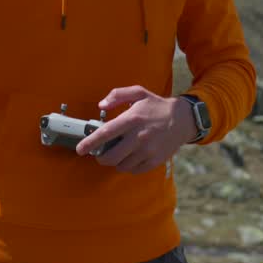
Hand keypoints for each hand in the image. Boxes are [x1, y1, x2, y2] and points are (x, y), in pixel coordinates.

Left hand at [76, 85, 195, 173]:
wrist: (183, 119)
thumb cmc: (156, 105)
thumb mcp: (138, 92)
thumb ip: (117, 95)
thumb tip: (101, 105)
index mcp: (132, 119)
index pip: (106, 133)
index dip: (90, 142)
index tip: (80, 149)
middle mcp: (139, 136)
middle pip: (111, 156)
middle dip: (100, 157)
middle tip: (99, 154)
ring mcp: (148, 150)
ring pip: (121, 165)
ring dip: (114, 162)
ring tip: (117, 153)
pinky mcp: (155, 160)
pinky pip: (134, 170)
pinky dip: (128, 166)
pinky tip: (129, 157)